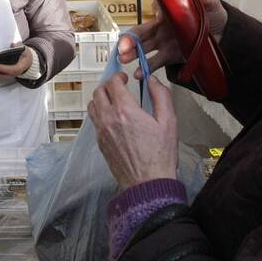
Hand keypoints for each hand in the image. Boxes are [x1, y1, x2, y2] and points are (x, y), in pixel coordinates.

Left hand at [0, 42, 32, 77]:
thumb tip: (13, 44)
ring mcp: (8, 75)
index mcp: (20, 67)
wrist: (28, 63)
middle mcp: (13, 73)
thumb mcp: (25, 50)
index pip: (12, 69)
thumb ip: (20, 47)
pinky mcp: (4, 74)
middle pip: (1, 75)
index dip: (4, 68)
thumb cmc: (25, 56)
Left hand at [87, 74, 178, 189]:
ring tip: (113, 100)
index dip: (118, 77)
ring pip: (92, 106)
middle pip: (98, 92)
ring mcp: (102, 132)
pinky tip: (112, 118)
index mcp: (125, 110)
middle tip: (118, 87)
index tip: (124, 78)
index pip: (112, 83)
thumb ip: (161, 95)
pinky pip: (94, 121)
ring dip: (101, 98)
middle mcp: (109, 119)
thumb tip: (152, 80)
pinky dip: (100, 113)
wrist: (148, 184)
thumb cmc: (160, 155)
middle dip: (108, 85)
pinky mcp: (100, 143)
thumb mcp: (169, 121)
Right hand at [118, 0, 227, 78]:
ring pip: (143, 48)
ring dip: (132, 54)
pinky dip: (145, 68)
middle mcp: (161, 28)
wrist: (223, 34)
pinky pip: (154, 63)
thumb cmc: (212, 14)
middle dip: (129, 40)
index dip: (150, 16)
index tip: (156, 19)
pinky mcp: (169, 57)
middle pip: (141, 33)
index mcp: (168, 13)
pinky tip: (139, 74)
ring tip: (123, 60)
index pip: (153, 13)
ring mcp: (163, 43)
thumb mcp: (209, 2)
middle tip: (122, 48)